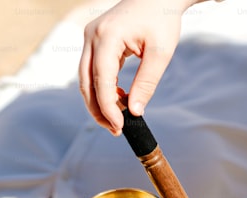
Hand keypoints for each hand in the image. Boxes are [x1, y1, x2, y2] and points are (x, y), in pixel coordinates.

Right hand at [78, 0, 195, 134]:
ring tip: (117, 118)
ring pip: (85, 78)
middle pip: (85, 82)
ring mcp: (90, 37)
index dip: (107, 107)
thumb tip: (135, 112)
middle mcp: (92, 36)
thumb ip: (147, 83)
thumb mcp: (161, 52)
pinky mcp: (93, 40)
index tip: (119, 127)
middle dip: (98, 109)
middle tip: (115, 129)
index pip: (101, 80)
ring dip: (98, 101)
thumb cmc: (161, 19)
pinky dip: (101, 87)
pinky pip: (91, 69)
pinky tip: (117, 99)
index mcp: (108, 36)